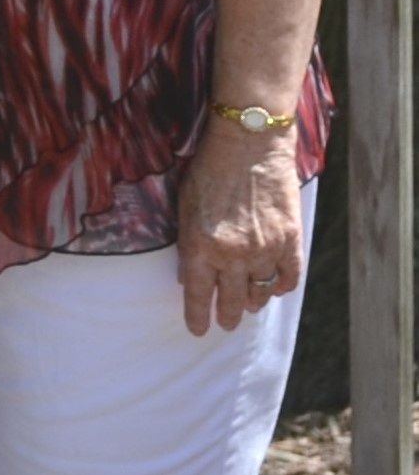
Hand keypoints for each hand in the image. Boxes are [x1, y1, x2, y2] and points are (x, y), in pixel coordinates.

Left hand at [177, 123, 302, 335]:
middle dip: (225, 316)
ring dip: (251, 302)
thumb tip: (189, 275)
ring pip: (259, 293)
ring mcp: (264, 250)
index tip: (197, 329)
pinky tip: (273, 289)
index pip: (197, 294)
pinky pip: (288, 279)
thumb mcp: (184, 205)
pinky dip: (280, 288)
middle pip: (230, 301)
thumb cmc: (209, 169)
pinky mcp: (290, 241)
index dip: (197, 316)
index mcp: (200, 245)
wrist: (249, 144)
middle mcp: (232, 254)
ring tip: (247, 304)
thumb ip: (187, 241)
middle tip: (224, 323)